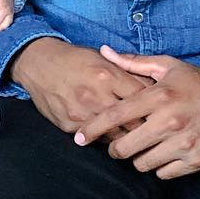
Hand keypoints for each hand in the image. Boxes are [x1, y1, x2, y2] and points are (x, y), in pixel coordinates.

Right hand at [10, 38, 148, 134]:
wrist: (38, 64)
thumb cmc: (74, 60)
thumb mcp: (103, 59)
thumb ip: (127, 72)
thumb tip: (153, 87)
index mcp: (107, 76)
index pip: (143, 97)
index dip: (155, 105)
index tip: (161, 109)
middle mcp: (95, 97)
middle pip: (133, 121)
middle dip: (146, 126)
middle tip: (155, 128)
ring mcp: (81, 114)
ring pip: (116, 135)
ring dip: (128, 136)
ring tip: (137, 136)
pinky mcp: (69, 126)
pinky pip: (97, 139)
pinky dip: (107, 137)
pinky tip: (113, 134)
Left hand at [73, 46, 199, 178]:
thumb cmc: (199, 82)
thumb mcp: (168, 66)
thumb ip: (133, 63)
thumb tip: (104, 51)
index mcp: (159, 97)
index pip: (115, 116)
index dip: (92, 128)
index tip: (79, 138)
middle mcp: (169, 121)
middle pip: (124, 147)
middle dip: (115, 148)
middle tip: (117, 145)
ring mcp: (183, 143)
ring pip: (142, 164)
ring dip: (138, 158)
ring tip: (143, 148)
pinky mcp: (195, 160)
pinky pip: (163, 173)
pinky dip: (159, 167)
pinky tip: (163, 154)